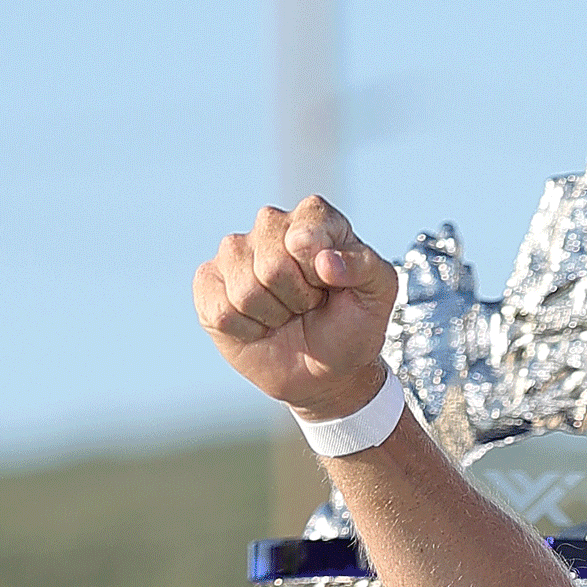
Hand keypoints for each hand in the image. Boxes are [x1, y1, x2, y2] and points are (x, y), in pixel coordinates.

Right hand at [193, 196, 398, 419]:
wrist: (325, 368)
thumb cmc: (352, 324)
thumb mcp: (378, 294)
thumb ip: (364, 266)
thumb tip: (325, 260)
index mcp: (314, 218)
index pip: (307, 233)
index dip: (321, 271)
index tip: (332, 285)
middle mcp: (271, 224)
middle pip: (273, 265)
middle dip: (299, 297)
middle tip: (310, 304)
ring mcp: (235, 252)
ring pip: (246, 290)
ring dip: (273, 315)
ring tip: (287, 313)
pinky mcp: (209, 282)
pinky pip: (221, 310)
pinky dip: (247, 329)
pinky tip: (259, 324)